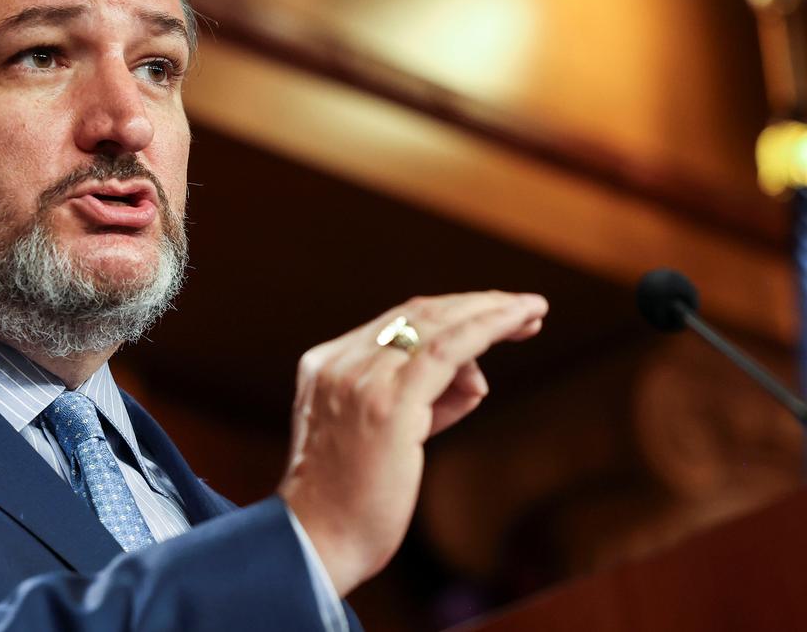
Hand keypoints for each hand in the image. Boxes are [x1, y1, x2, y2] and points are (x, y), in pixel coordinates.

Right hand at [277, 291, 547, 595]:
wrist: (316, 542)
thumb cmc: (349, 504)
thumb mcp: (383, 438)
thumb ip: (422, 403)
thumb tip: (474, 378)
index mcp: (325, 365)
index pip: (395, 323)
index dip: (450, 313)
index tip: (494, 315)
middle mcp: (339, 362)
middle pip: (417, 313)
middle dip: (476, 305)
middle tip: (528, 309)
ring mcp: (360, 379)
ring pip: (437, 324)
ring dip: (491, 312)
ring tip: (532, 316)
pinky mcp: (389, 403)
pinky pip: (449, 348)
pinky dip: (488, 326)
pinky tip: (518, 319)